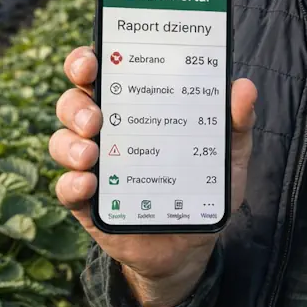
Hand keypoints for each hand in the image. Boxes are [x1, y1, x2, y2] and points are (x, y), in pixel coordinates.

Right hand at [50, 46, 257, 306]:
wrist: (192, 244)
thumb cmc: (204, 184)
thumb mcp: (228, 152)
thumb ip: (235, 121)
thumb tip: (245, 87)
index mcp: (134, 105)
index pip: (100, 73)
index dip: (86, 62)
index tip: (91, 62)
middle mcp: (106, 129)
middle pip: (72, 103)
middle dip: (76, 104)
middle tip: (96, 117)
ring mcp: (92, 166)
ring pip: (62, 142)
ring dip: (71, 145)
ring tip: (91, 154)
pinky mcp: (87, 203)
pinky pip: (66, 189)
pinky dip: (72, 184)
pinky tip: (89, 184)